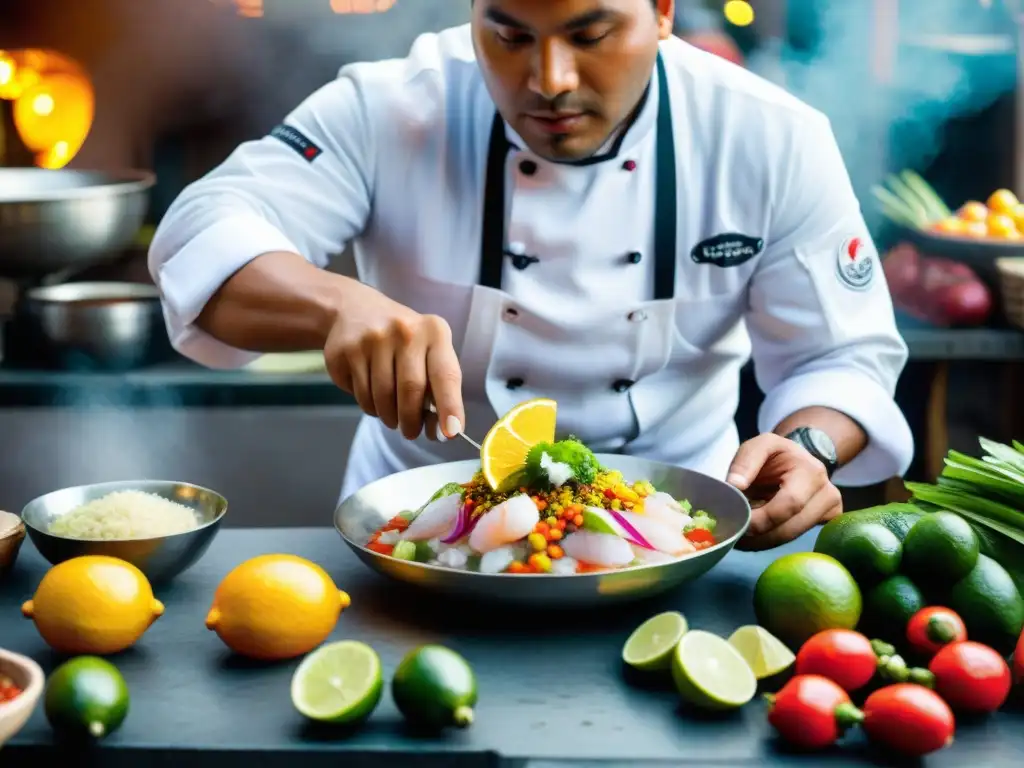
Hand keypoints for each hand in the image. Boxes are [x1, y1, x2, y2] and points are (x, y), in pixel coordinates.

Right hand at [323, 281, 464, 441]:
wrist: (355, 311)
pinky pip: (359, 395)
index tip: (451, 432)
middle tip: (411, 432)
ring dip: (389, 417)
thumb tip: (444, 429)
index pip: (446, 374)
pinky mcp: (346, 351)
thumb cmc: (403, 341)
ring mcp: (372, 339)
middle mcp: (404, 331)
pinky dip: (369, 406)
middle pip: (410, 390)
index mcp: (434, 331)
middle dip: (411, 421)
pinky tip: (372, 396)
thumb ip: (438, 386)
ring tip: (392, 415)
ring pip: (382, 397)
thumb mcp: (427, 350)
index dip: (450, 406)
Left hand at [726, 433, 842, 550]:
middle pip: (790, 527)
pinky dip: (770, 540)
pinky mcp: (826, 523)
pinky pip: (794, 540)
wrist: (796, 460)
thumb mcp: (759, 446)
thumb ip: (745, 461)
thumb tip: (735, 485)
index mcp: (811, 472)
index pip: (790, 503)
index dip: (763, 518)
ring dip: (761, 540)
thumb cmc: (776, 454)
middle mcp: (828, 493)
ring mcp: (830, 511)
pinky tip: (755, 535)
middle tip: (734, 532)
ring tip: (740, 534)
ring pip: (790, 538)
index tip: (739, 522)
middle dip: (758, 534)